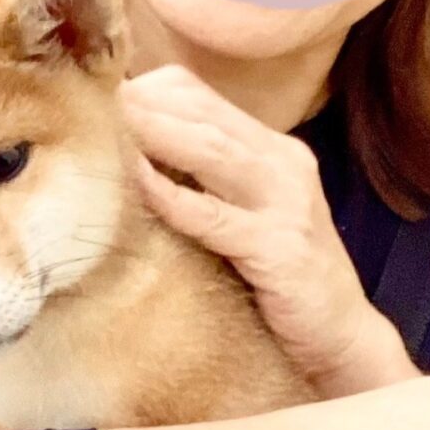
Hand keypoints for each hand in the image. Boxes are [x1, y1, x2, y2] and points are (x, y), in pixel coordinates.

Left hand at [120, 66, 413, 393]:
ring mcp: (286, 204)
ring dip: (155, 135)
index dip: (145, 91)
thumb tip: (129, 161)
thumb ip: (203, 183)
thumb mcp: (245, 215)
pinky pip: (217, 216)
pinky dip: (174, 197)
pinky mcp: (280, 249)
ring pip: (212, 151)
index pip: (200, 96)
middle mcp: (283, 165)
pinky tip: (137, 185)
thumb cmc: (281, 281)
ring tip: (107, 127)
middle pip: (202, 114)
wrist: (341, 337)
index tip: (97, 99)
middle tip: (87, 101)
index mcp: (273, 150)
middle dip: (142, 105)